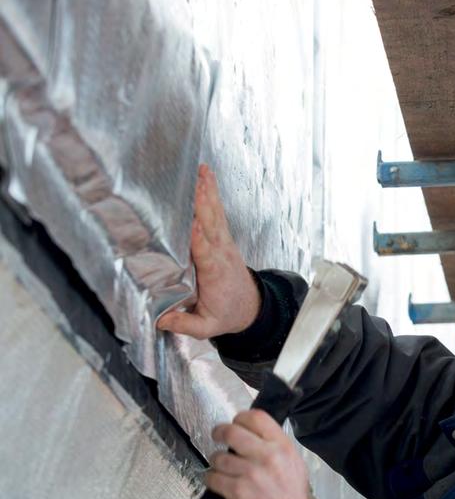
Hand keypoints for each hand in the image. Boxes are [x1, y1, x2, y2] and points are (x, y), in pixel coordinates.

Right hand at [157, 164, 260, 338]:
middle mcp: (221, 254)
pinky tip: (206, 177)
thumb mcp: (206, 327)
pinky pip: (217, 213)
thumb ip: (183, 324)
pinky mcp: (223, 238)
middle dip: (204, 205)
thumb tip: (159, 320)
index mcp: (215, 274)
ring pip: (215, 215)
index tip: (194, 225)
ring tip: (202, 172)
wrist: (251, 307)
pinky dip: (212, 194)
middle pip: (211, 227)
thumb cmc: (227, 314)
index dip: (200, 240)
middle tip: (196, 183)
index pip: (207, 255)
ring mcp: (224, 244)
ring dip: (209, 193)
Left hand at [206, 410, 311, 498]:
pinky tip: (219, 483)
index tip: (236, 423)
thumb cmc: (291, 496)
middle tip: (217, 436)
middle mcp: (267, 457)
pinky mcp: (236, 492)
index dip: (241, 417)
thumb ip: (274, 446)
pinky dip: (212, 480)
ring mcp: (250, 474)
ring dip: (216, 462)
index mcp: (283, 447)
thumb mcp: (293, 464)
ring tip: (223, 468)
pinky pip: (212, 478)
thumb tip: (251, 433)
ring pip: (218, 457)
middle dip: (219, 432)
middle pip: (232, 432)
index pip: (256, 418)